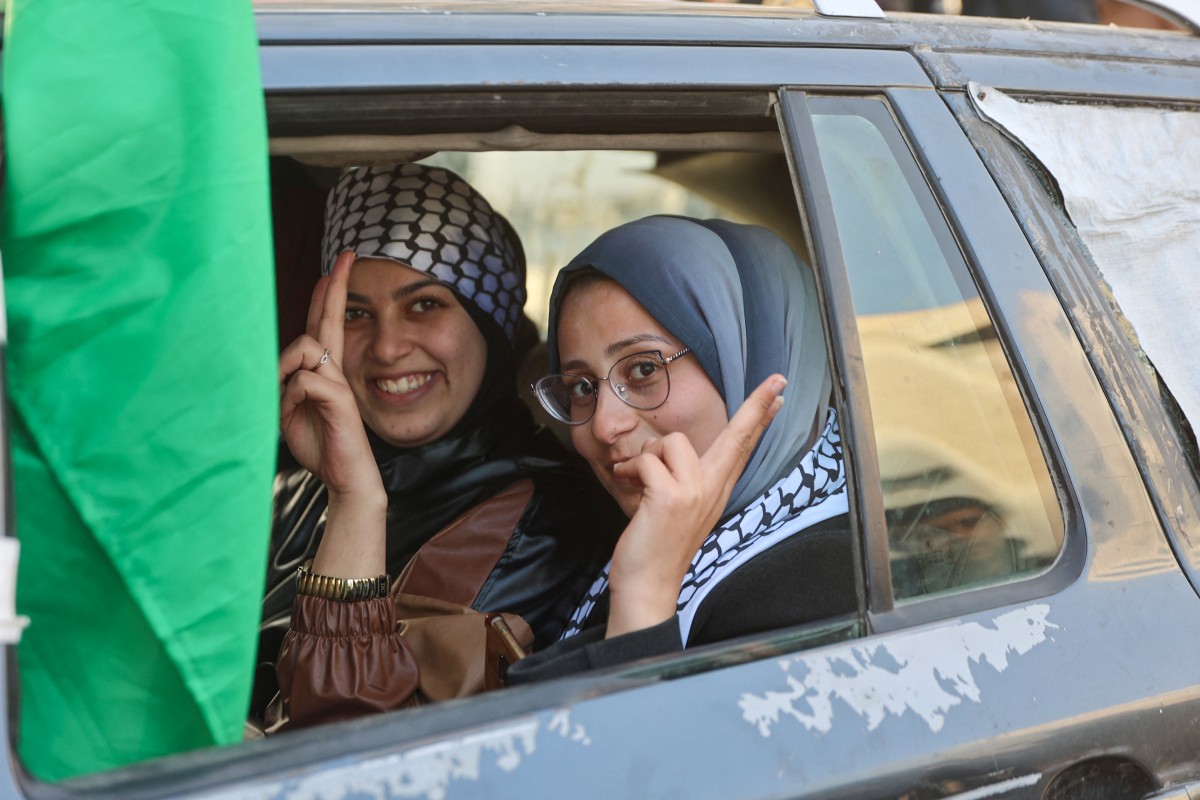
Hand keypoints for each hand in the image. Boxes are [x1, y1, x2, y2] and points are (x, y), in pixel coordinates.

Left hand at [279, 251, 377, 496]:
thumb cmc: (319, 444)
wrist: (345, 476)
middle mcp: (334, 370)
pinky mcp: (340, 398)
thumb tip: (287, 367)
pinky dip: (290, 396)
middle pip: (329, 319)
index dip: (327, 295)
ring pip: (305, 347)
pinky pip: (303, 380)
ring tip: (287, 399)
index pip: (323, 325)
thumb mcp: (289, 410)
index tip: (333, 267)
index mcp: (323, 371)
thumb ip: (286, 383)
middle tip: (346, 255)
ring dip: (285, 369)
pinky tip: (295, 413)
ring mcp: (339, 382)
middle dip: (337, 286)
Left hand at [604, 374, 787, 637]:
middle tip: (777, 380)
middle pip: (738, 437)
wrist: (647, 585)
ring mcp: (695, 492)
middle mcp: (712, 489)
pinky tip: (626, 484)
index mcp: (715, 491)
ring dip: (646, 456)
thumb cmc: (655, 547)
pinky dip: (629, 471)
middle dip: (756, 406)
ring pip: (671, 442)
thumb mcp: (676, 508)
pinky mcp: (672, 497)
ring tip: (637, 479)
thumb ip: (680, 479)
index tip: (777, 392)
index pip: (742, 447)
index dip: (758, 418)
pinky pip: (646, 461)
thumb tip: (666, 452)